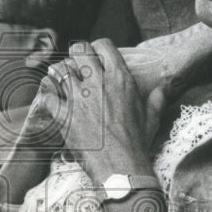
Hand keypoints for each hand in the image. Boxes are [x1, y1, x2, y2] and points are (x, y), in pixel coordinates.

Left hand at [39, 39, 165, 183]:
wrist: (121, 167)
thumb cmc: (137, 143)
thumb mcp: (152, 117)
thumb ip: (157, 99)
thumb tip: (163, 89)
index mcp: (119, 79)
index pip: (104, 45)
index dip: (98, 48)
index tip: (96, 56)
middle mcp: (97, 83)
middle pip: (79, 50)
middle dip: (76, 55)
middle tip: (77, 65)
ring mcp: (78, 98)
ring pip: (60, 69)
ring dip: (60, 72)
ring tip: (61, 78)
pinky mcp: (64, 115)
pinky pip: (48, 95)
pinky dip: (47, 94)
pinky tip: (51, 96)